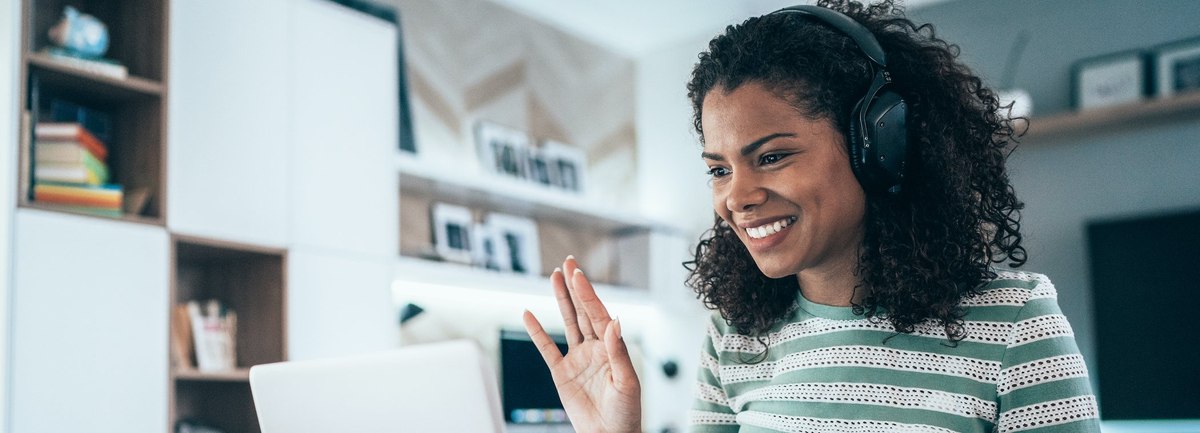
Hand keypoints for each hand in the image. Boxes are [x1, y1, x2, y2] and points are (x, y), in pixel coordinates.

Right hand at [522, 256, 640, 432]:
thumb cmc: (626, 413)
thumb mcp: (627, 382)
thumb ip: (618, 352)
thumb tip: (614, 322)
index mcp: (612, 348)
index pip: (598, 314)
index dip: (588, 294)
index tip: (578, 275)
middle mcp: (595, 348)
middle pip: (584, 311)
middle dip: (576, 287)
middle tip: (569, 262)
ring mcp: (577, 359)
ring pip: (568, 322)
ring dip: (561, 300)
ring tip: (554, 276)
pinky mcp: (562, 373)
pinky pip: (546, 348)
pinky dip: (536, 332)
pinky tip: (528, 314)